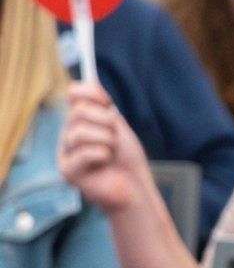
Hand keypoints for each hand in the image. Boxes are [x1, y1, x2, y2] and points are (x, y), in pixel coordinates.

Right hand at [55, 81, 153, 217]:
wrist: (135, 187)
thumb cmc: (126, 158)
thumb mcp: (117, 126)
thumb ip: (102, 104)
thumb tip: (89, 80)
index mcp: (79, 120)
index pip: (75, 93)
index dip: (92, 94)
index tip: (109, 104)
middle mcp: (67, 133)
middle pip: (78, 112)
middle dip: (106, 122)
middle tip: (116, 137)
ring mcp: (64, 151)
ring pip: (79, 132)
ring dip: (106, 140)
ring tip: (112, 152)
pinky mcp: (66, 170)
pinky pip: (83, 153)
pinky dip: (102, 155)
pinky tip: (106, 162)